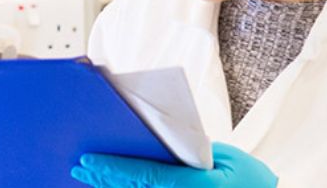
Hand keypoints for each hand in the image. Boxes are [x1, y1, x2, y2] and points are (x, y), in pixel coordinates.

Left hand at [71, 142, 277, 186]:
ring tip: (87, 177)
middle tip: (79, 167)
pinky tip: (111, 185)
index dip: (114, 167)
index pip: (145, 175)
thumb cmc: (247, 178)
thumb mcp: (223, 157)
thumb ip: (189, 150)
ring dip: (110, 187)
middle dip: (104, 178)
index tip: (88, 160)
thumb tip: (154, 142)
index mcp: (194, 185)